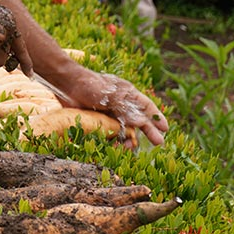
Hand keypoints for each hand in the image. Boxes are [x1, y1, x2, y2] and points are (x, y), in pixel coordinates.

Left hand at [47, 68, 167, 146]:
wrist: (67, 85)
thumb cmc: (90, 85)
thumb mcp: (111, 96)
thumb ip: (126, 110)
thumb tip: (142, 123)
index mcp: (127, 94)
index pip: (146, 107)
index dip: (157, 117)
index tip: (165, 129)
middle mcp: (121, 104)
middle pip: (138, 120)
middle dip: (148, 132)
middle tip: (159, 143)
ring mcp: (110, 113)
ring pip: (125, 129)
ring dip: (129, 139)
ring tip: (130, 148)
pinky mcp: (99, 121)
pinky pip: (110, 134)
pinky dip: (114, 141)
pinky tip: (115, 147)